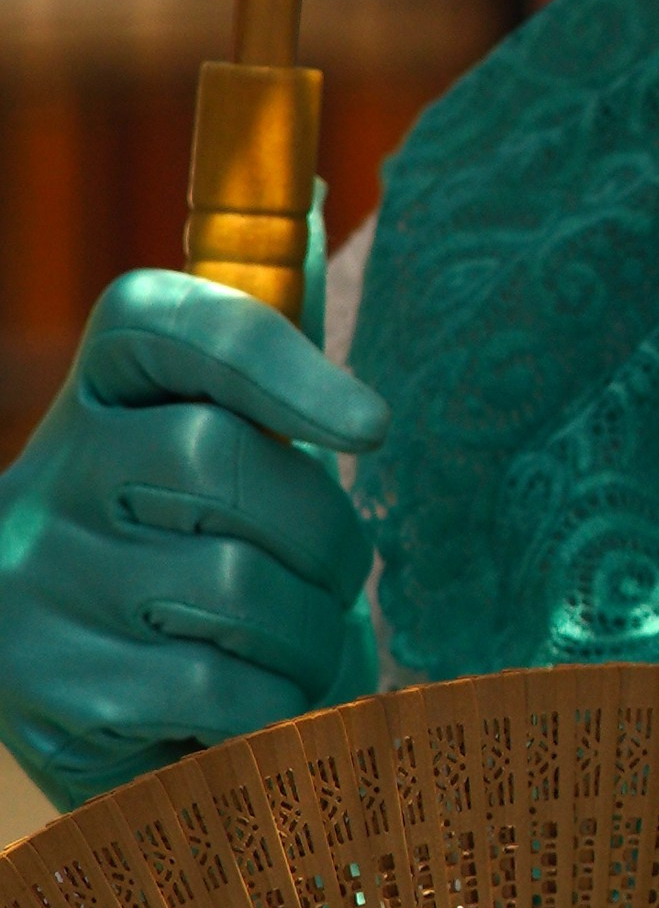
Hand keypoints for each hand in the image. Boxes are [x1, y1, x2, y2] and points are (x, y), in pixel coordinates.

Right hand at [0, 270, 386, 807]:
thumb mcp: (223, 444)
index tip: (372, 424)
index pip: (157, 316)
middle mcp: (45, 478)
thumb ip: (269, 345)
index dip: (270, 353)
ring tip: (294, 652)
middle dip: (322, 533)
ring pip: (235, 585)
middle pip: (219, 460)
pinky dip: (274, 706)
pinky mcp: (53, 696)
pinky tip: (256, 710)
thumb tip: (317, 194)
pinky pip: (218, 687)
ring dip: (308, 635)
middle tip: (338, 576)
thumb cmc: (196, 554)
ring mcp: (37, 587)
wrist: (93, 713)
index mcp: (98, 394)